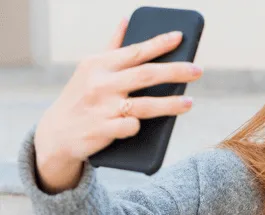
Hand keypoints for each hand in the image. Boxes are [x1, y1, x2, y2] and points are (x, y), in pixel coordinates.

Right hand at [34, 17, 202, 191]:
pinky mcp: (102, 130)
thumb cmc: (81, 96)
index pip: (135, 51)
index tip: (180, 37)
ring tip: (189, 103)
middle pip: (146, 75)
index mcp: (99, 64)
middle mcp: (100, 84)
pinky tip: (143, 126)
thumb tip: (127, 21)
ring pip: (144, 105)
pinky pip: (130, 127)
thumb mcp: (91, 69)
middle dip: (175, 72)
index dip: (159, 43)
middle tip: (198, 70)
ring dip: (170, 104)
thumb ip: (112, 47)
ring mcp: (102, 108)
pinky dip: (137, 126)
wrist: (56, 133)